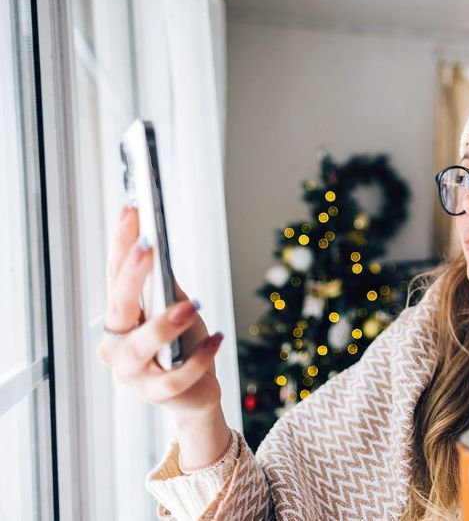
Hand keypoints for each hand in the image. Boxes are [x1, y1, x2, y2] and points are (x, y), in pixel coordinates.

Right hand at [97, 203, 224, 419]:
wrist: (195, 391)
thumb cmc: (182, 343)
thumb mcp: (173, 305)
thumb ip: (162, 282)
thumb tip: (157, 238)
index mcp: (118, 317)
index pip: (114, 274)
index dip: (122, 243)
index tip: (132, 210)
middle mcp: (116, 345)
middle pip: (118, 306)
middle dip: (132, 274)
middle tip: (149, 245)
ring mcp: (132, 373)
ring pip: (140, 348)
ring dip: (165, 323)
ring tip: (193, 305)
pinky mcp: (157, 394)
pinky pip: (176, 376)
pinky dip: (199, 357)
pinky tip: (218, 339)